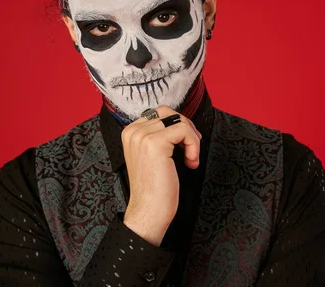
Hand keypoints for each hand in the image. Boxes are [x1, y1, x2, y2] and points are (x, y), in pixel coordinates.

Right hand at [120, 106, 201, 246]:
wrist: (149, 211)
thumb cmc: (155, 188)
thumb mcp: (154, 155)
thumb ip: (160, 136)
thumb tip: (182, 122)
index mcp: (130, 132)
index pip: (161, 113)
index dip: (178, 127)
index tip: (184, 146)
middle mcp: (133, 131)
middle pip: (170, 113)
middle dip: (187, 129)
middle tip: (191, 150)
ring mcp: (142, 136)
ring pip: (179, 121)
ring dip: (192, 140)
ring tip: (190, 159)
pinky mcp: (155, 143)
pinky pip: (185, 131)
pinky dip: (193, 146)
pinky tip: (190, 162)